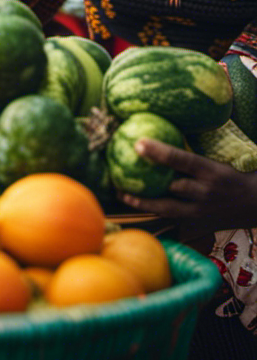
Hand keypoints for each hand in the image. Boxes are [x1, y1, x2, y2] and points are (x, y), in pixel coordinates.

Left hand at [118, 139, 256, 231]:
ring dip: (143, 203)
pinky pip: (173, 219)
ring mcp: (203, 212)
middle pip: (172, 188)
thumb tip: (156, 134)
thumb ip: (189, 154)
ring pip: (169, 208)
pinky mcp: (200, 224)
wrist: (256, 204)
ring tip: (120, 193)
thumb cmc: (232, 175)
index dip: (160, 152)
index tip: (138, 143)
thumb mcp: (216, 161)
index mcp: (212, 172)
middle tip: (117, 174)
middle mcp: (207, 193)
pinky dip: (154, 213)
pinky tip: (135, 206)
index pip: (182, 160)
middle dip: (146, 183)